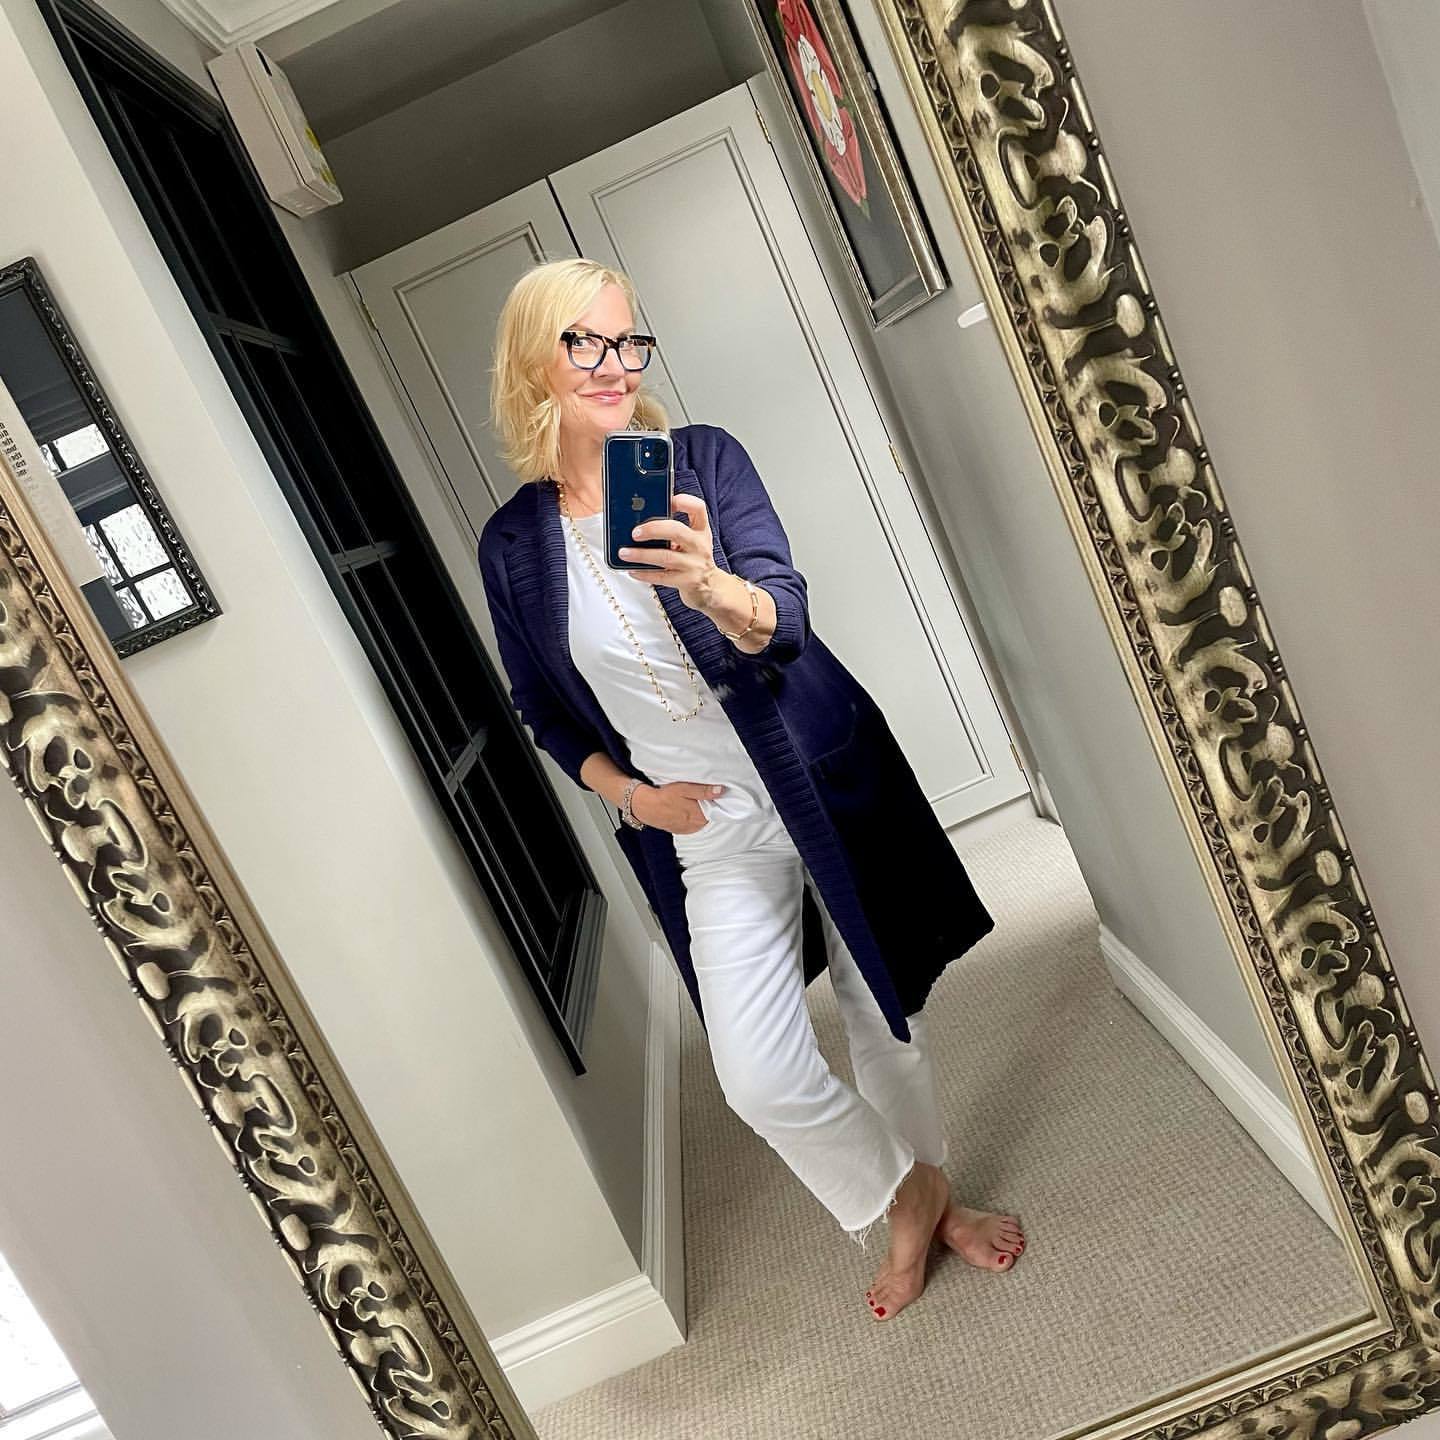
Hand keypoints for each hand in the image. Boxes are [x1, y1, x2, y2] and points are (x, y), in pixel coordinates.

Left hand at [616, 494, 724, 610]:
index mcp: (700, 530)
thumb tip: (640, 522)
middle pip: (676, 531)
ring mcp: (694, 564)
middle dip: (653, 529)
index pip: (698, 508)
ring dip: (642, 554)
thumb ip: (673, 530)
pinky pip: (662, 577)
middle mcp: (699, 545)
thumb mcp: (692, 540)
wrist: (710, 588)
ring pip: (665, 557)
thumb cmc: (694, 560)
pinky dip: (644, 574)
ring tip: (624, 553)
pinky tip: (633, 570)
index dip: (683, 501)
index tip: (667, 500)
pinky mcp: (687, 582)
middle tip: (635, 532)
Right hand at [631, 779, 724, 834]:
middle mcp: (696, 825)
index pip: (717, 810)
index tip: (713, 794)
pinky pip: (691, 824)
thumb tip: (720, 791)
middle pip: (709, 815)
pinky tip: (684, 810)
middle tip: (700, 796)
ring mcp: (688, 829)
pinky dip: (690, 818)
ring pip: (700, 820)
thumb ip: (703, 791)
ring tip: (691, 802)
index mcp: (700, 816)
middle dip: (707, 806)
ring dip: (698, 812)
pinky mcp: (680, 830)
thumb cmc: (665, 796)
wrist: (646, 807)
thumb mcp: (685, 789)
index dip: (716, 802)